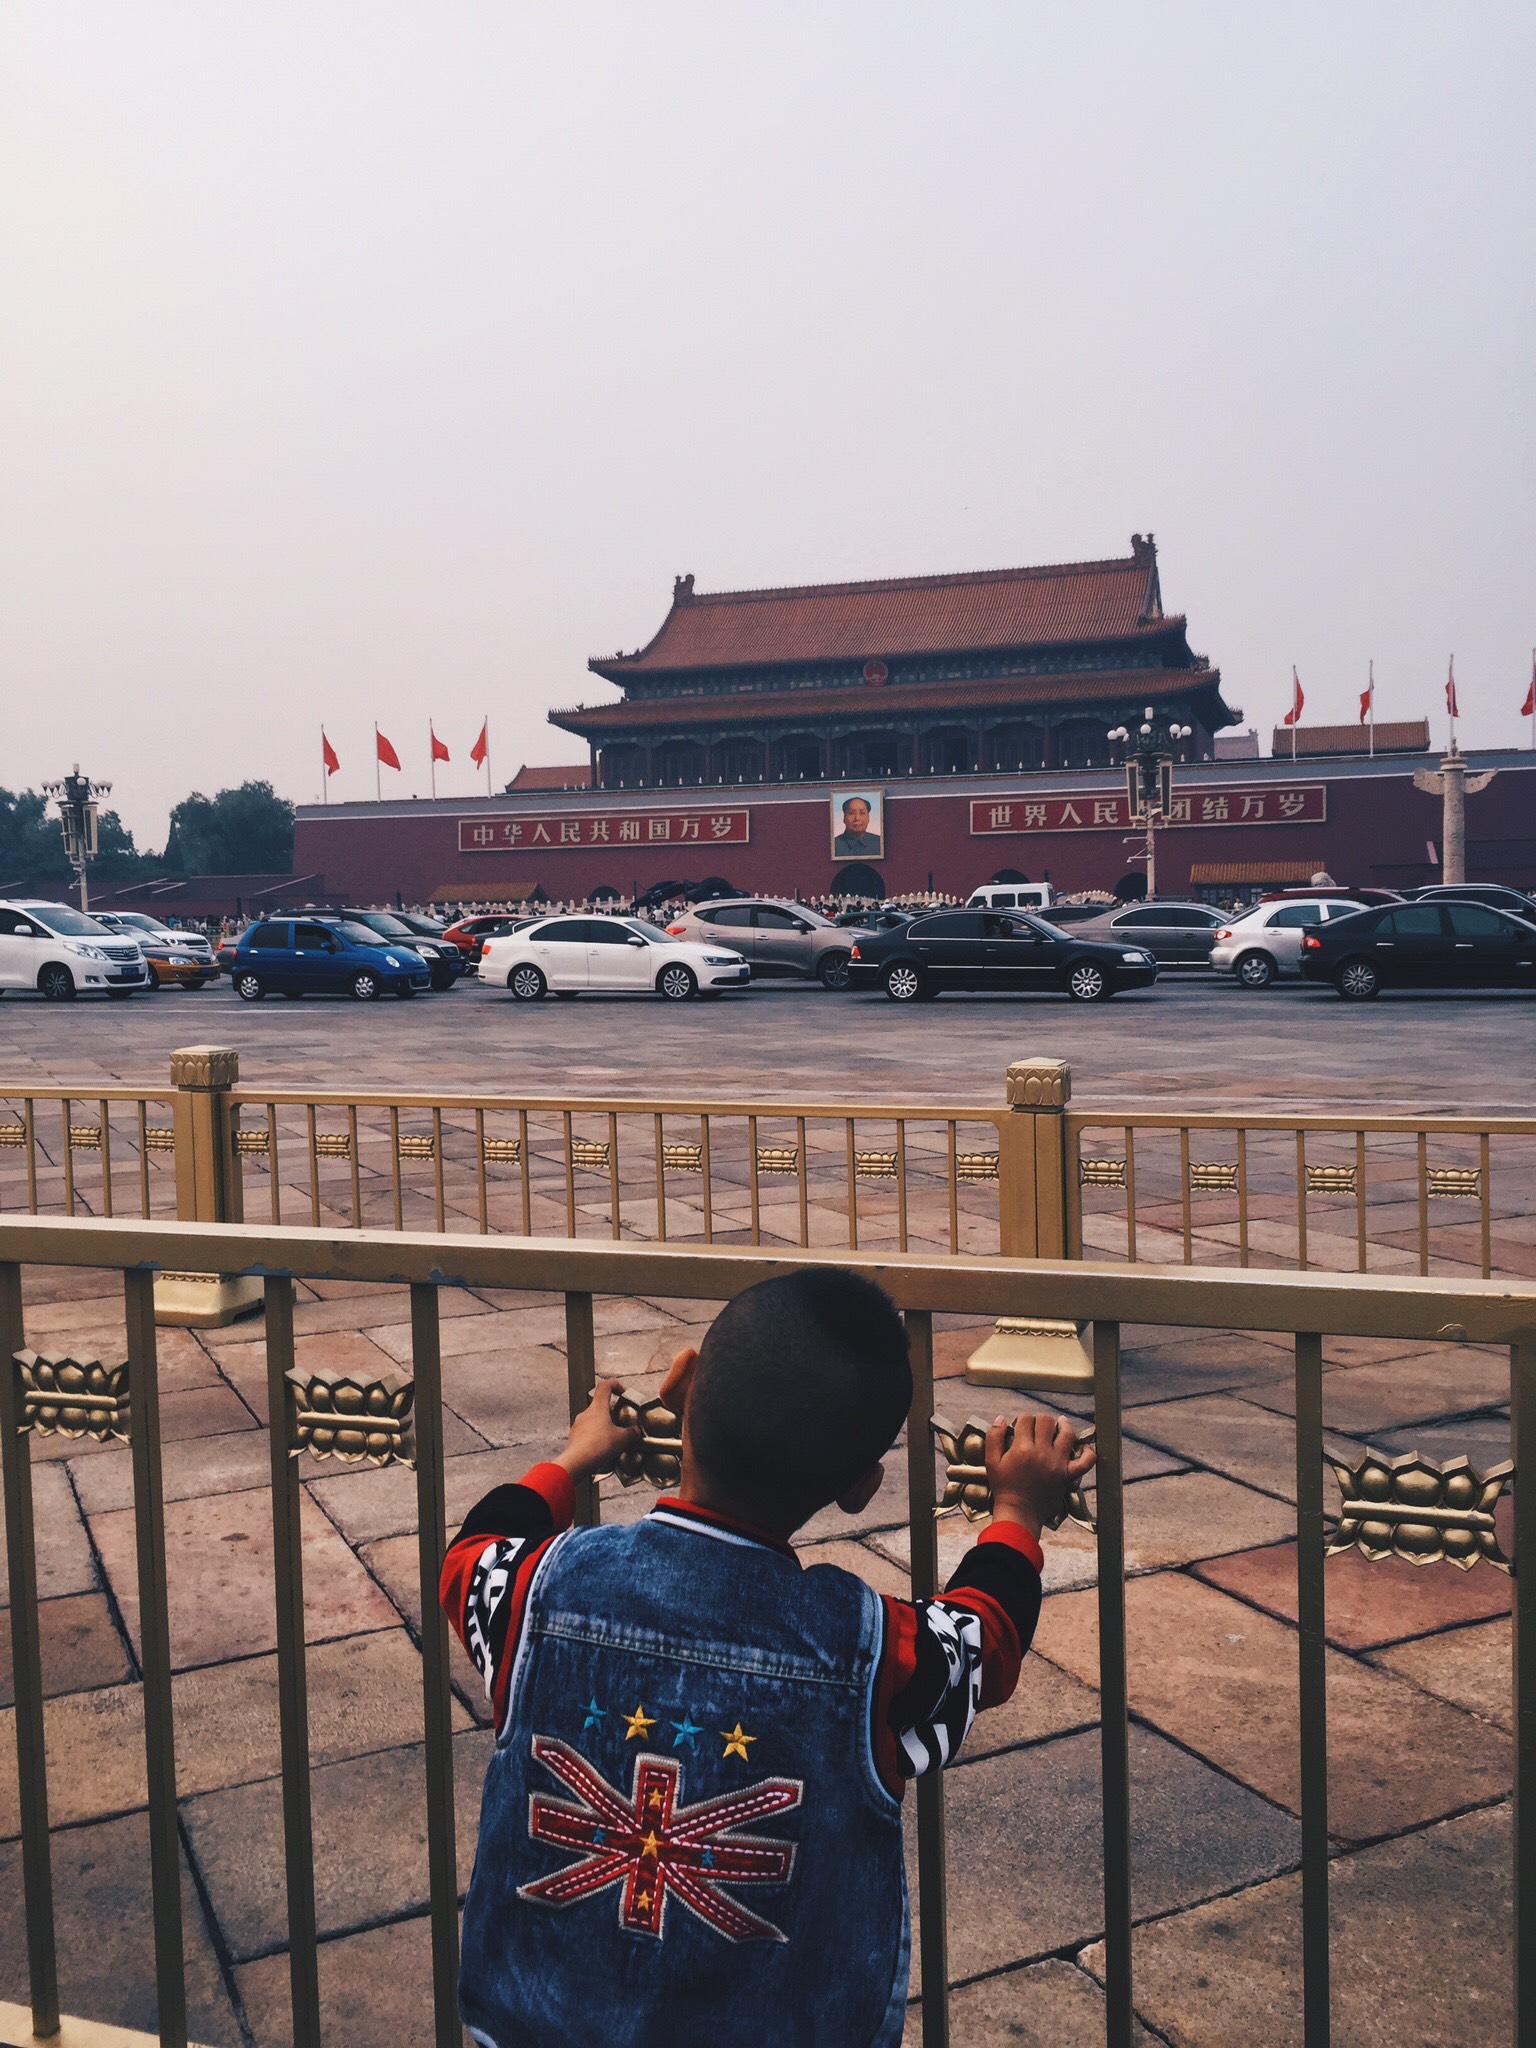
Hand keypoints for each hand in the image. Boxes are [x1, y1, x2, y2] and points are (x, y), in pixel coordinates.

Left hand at [554, 1380, 637, 1482]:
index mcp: (598, 1407)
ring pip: (592, 1420)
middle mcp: (586, 1413)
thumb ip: (631, 1433)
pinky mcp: (574, 1437)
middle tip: (620, 1420)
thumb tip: (635, 1431)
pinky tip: (601, 1448)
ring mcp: (578, 1425)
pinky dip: (595, 1437)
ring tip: (612, 1438)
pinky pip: (586, 1432)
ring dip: (602, 1425)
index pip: (605, 1386)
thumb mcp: (622, 1439)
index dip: (615, 1385)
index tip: (621, 1391)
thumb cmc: (597, 1446)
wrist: (577, 1462)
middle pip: (599, 1405)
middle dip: (611, 1412)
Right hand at [985, 1412, 1095, 1538]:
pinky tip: (1083, 1446)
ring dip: (1064, 1426)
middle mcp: (1042, 1452)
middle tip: (1036, 1427)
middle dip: (1040, 1420)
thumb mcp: (991, 1462)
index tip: (1019, 1427)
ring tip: (1060, 1424)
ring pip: (1067, 1434)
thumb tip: (1001, 1418)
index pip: (1026, 1419)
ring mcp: (1058, 1463)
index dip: (1021, 1419)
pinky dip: (1088, 1452)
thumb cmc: (1004, 1488)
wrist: (1019, 1513)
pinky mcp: (1068, 1475)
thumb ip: (994, 1437)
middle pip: (1046, 1421)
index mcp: (1022, 1448)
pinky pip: (1085, 1462)